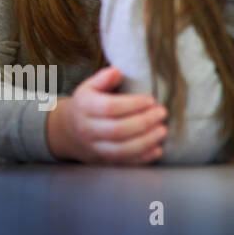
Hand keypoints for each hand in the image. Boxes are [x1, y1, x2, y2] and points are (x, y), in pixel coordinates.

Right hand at [46, 66, 167, 162]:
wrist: (70, 131)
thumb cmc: (87, 105)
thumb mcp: (89, 88)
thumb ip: (103, 79)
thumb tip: (117, 71)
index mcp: (84, 107)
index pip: (109, 107)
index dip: (132, 104)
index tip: (151, 100)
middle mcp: (88, 129)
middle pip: (117, 130)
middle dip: (143, 122)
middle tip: (162, 113)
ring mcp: (95, 148)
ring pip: (121, 150)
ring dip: (146, 141)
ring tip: (163, 130)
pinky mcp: (105, 161)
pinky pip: (125, 163)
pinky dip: (143, 158)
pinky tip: (157, 149)